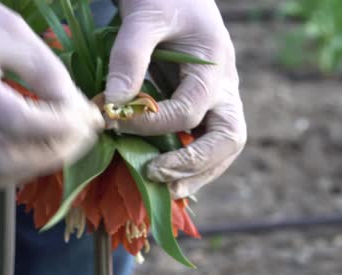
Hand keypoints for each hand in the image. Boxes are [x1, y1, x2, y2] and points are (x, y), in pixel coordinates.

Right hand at [0, 0, 103, 187]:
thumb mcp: (17, 35)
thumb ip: (50, 76)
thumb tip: (83, 117)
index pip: (14, 121)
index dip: (58, 126)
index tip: (87, 118)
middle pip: (3, 161)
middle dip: (53, 154)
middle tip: (82, 134)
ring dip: (41, 164)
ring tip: (67, 138)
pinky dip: (23, 164)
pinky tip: (43, 143)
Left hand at [105, 0, 246, 198]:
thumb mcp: (144, 17)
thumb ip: (130, 58)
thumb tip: (112, 104)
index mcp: (215, 66)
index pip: (189, 111)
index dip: (151, 124)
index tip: (115, 122)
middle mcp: (225, 87)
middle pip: (229, 138)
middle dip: (194, 163)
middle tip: (156, 175)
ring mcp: (221, 98)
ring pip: (226, 146)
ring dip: (200, 172)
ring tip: (168, 189)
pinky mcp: (208, 104)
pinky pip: (210, 140)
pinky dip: (195, 162)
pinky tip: (171, 175)